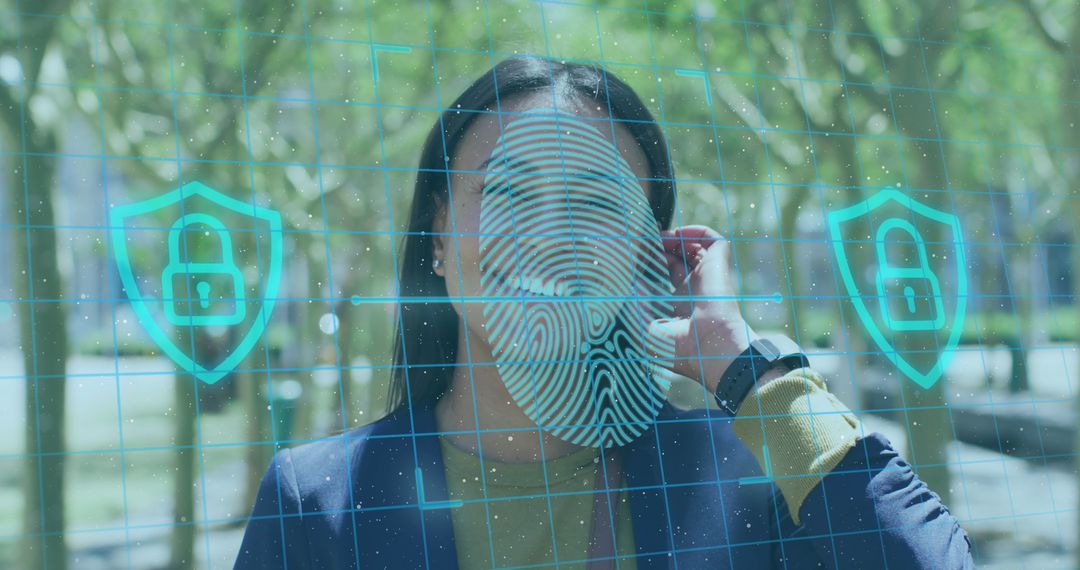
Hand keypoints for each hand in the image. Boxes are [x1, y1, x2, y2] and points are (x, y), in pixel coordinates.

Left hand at [641, 225, 759, 392]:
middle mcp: (694, 289)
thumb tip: (629, 281)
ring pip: (693, 247)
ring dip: (674, 238)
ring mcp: (707, 277)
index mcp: (680, 305)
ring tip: (657, 237)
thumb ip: (632, 304)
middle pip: (677, 259)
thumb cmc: (677, 348)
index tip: (633, 257)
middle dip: (659, 248)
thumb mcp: (643, 329)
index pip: (665, 276)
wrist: (709, 349)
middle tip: (642, 242)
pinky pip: (713, 240)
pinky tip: (677, 233)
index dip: (650, 264)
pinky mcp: (718, 266)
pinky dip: (697, 231)